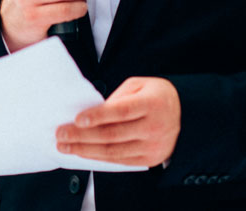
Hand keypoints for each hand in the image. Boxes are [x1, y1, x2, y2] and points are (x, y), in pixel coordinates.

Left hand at [55, 77, 180, 166]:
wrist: (184, 114)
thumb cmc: (155, 96)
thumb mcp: (138, 85)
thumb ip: (116, 97)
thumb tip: (91, 112)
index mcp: (152, 104)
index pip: (121, 112)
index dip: (98, 116)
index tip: (77, 119)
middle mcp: (154, 127)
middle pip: (113, 134)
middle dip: (82, 136)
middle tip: (61, 134)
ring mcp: (153, 146)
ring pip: (113, 151)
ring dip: (86, 150)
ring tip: (66, 146)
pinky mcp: (149, 159)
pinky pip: (120, 161)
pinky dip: (99, 157)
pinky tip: (83, 152)